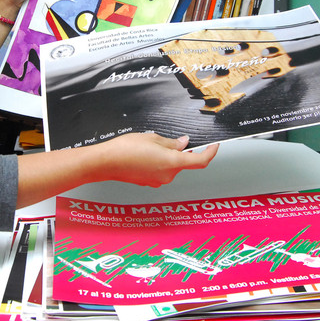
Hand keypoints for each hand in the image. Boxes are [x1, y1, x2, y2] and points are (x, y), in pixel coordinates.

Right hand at [96, 133, 218, 187]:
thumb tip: (183, 144)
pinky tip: (145, 154)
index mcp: (172, 163)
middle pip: (183, 162)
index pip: (200, 161)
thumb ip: (171, 142)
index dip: (210, 153)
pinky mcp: (149, 182)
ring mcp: (158, 180)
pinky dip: (158, 162)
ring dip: (167, 156)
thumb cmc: (125, 150)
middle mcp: (168, 175)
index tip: (214, 146)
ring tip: (150, 145)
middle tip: (169, 139)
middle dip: (180, 151)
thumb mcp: (152, 138)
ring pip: (171, 166)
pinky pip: (160, 170)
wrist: (106, 162)